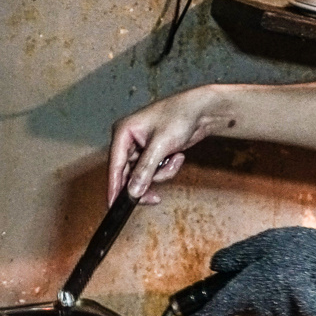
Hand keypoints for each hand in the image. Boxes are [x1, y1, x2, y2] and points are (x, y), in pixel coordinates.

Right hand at [108, 85, 230, 204]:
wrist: (202, 110)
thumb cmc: (180, 115)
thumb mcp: (160, 146)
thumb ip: (145, 170)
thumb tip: (133, 191)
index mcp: (123, 132)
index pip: (114, 166)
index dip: (114, 188)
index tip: (114, 206)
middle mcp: (128, 141)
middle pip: (128, 175)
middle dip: (146, 182)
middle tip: (154, 197)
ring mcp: (141, 148)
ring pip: (143, 176)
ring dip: (161, 173)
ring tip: (174, 159)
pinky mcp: (153, 154)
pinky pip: (155, 172)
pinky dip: (167, 169)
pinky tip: (177, 156)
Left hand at [183, 227, 315, 315]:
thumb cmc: (301, 252)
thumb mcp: (262, 244)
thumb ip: (236, 257)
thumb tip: (215, 266)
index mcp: (246, 291)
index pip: (216, 312)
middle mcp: (262, 307)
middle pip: (243, 304)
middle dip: (241, 292)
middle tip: (250, 271)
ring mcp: (283, 313)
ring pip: (266, 303)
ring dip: (270, 287)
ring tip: (284, 264)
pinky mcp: (303, 313)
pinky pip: (291, 303)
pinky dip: (292, 291)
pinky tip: (303, 276)